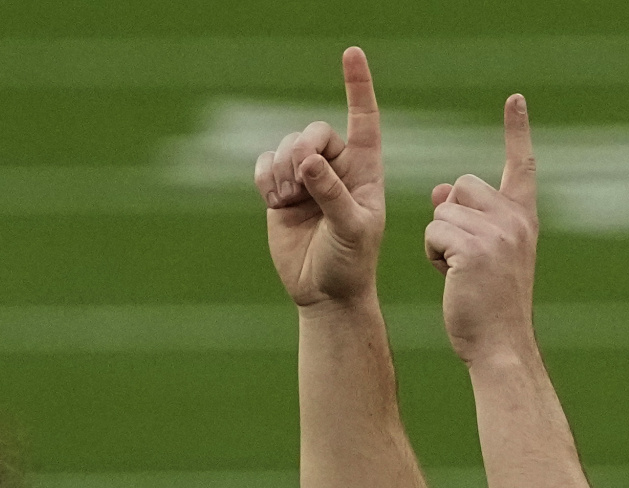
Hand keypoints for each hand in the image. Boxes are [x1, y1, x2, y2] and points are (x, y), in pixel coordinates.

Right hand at [254, 46, 384, 307]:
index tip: (351, 53)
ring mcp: (306, 179)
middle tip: (299, 181)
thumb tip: (307, 160)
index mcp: (365, 167)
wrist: (323, 292)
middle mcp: (335, 166)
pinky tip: (273, 199)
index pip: (363, 117)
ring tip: (286, 200)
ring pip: (285, 148)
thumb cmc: (350, 261)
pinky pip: (264, 165)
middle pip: (312, 132)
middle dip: (301, 151)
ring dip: (281, 170)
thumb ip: (332, 192)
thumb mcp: (351, 227)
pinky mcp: (279, 193)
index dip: (357, 85)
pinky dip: (264, 177)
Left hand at [426, 94, 539, 365]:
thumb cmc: (489, 306)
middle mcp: (515, 218)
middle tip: (461, 255)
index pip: (522, 165)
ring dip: (439, 241)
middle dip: (450, 214)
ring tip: (458, 272)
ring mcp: (496, 231)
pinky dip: (433, 254)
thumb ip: (469, 220)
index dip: (517, 131)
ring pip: (443, 211)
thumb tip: (441, 190)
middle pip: (463, 185)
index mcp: (525, 217)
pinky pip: (434, 231)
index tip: (515, 99)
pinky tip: (450, 277)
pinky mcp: (473, 247)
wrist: (500, 343)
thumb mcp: (485, 256)